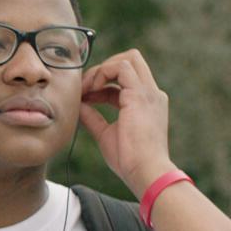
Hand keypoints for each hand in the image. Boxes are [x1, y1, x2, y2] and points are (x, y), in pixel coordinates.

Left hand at [78, 49, 176, 194]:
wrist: (146, 172)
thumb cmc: (129, 160)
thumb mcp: (106, 134)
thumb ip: (93, 118)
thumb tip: (78, 105)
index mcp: (146, 103)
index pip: (124, 80)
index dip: (101, 83)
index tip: (84, 97)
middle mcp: (151, 93)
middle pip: (130, 60)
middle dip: (103, 68)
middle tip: (85, 87)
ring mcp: (148, 92)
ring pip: (127, 58)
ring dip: (102, 69)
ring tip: (86, 88)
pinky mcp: (139, 94)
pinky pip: (121, 67)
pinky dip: (103, 73)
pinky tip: (92, 90)